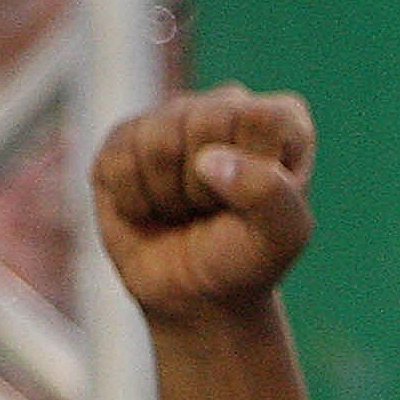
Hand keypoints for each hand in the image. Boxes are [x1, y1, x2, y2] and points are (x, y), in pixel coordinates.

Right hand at [89, 85, 316, 326]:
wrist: (195, 295)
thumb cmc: (248, 259)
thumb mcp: (281, 236)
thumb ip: (268, 193)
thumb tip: (208, 160)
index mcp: (281, 120)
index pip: (258, 118)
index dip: (249, 170)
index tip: (254, 203)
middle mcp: (226, 105)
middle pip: (200, 122)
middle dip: (204, 185)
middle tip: (213, 210)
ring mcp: (171, 116)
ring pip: (156, 142)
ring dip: (168, 195)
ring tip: (185, 209)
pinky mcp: (123, 138)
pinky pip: (117, 161)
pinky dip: (134, 201)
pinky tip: (153, 208)